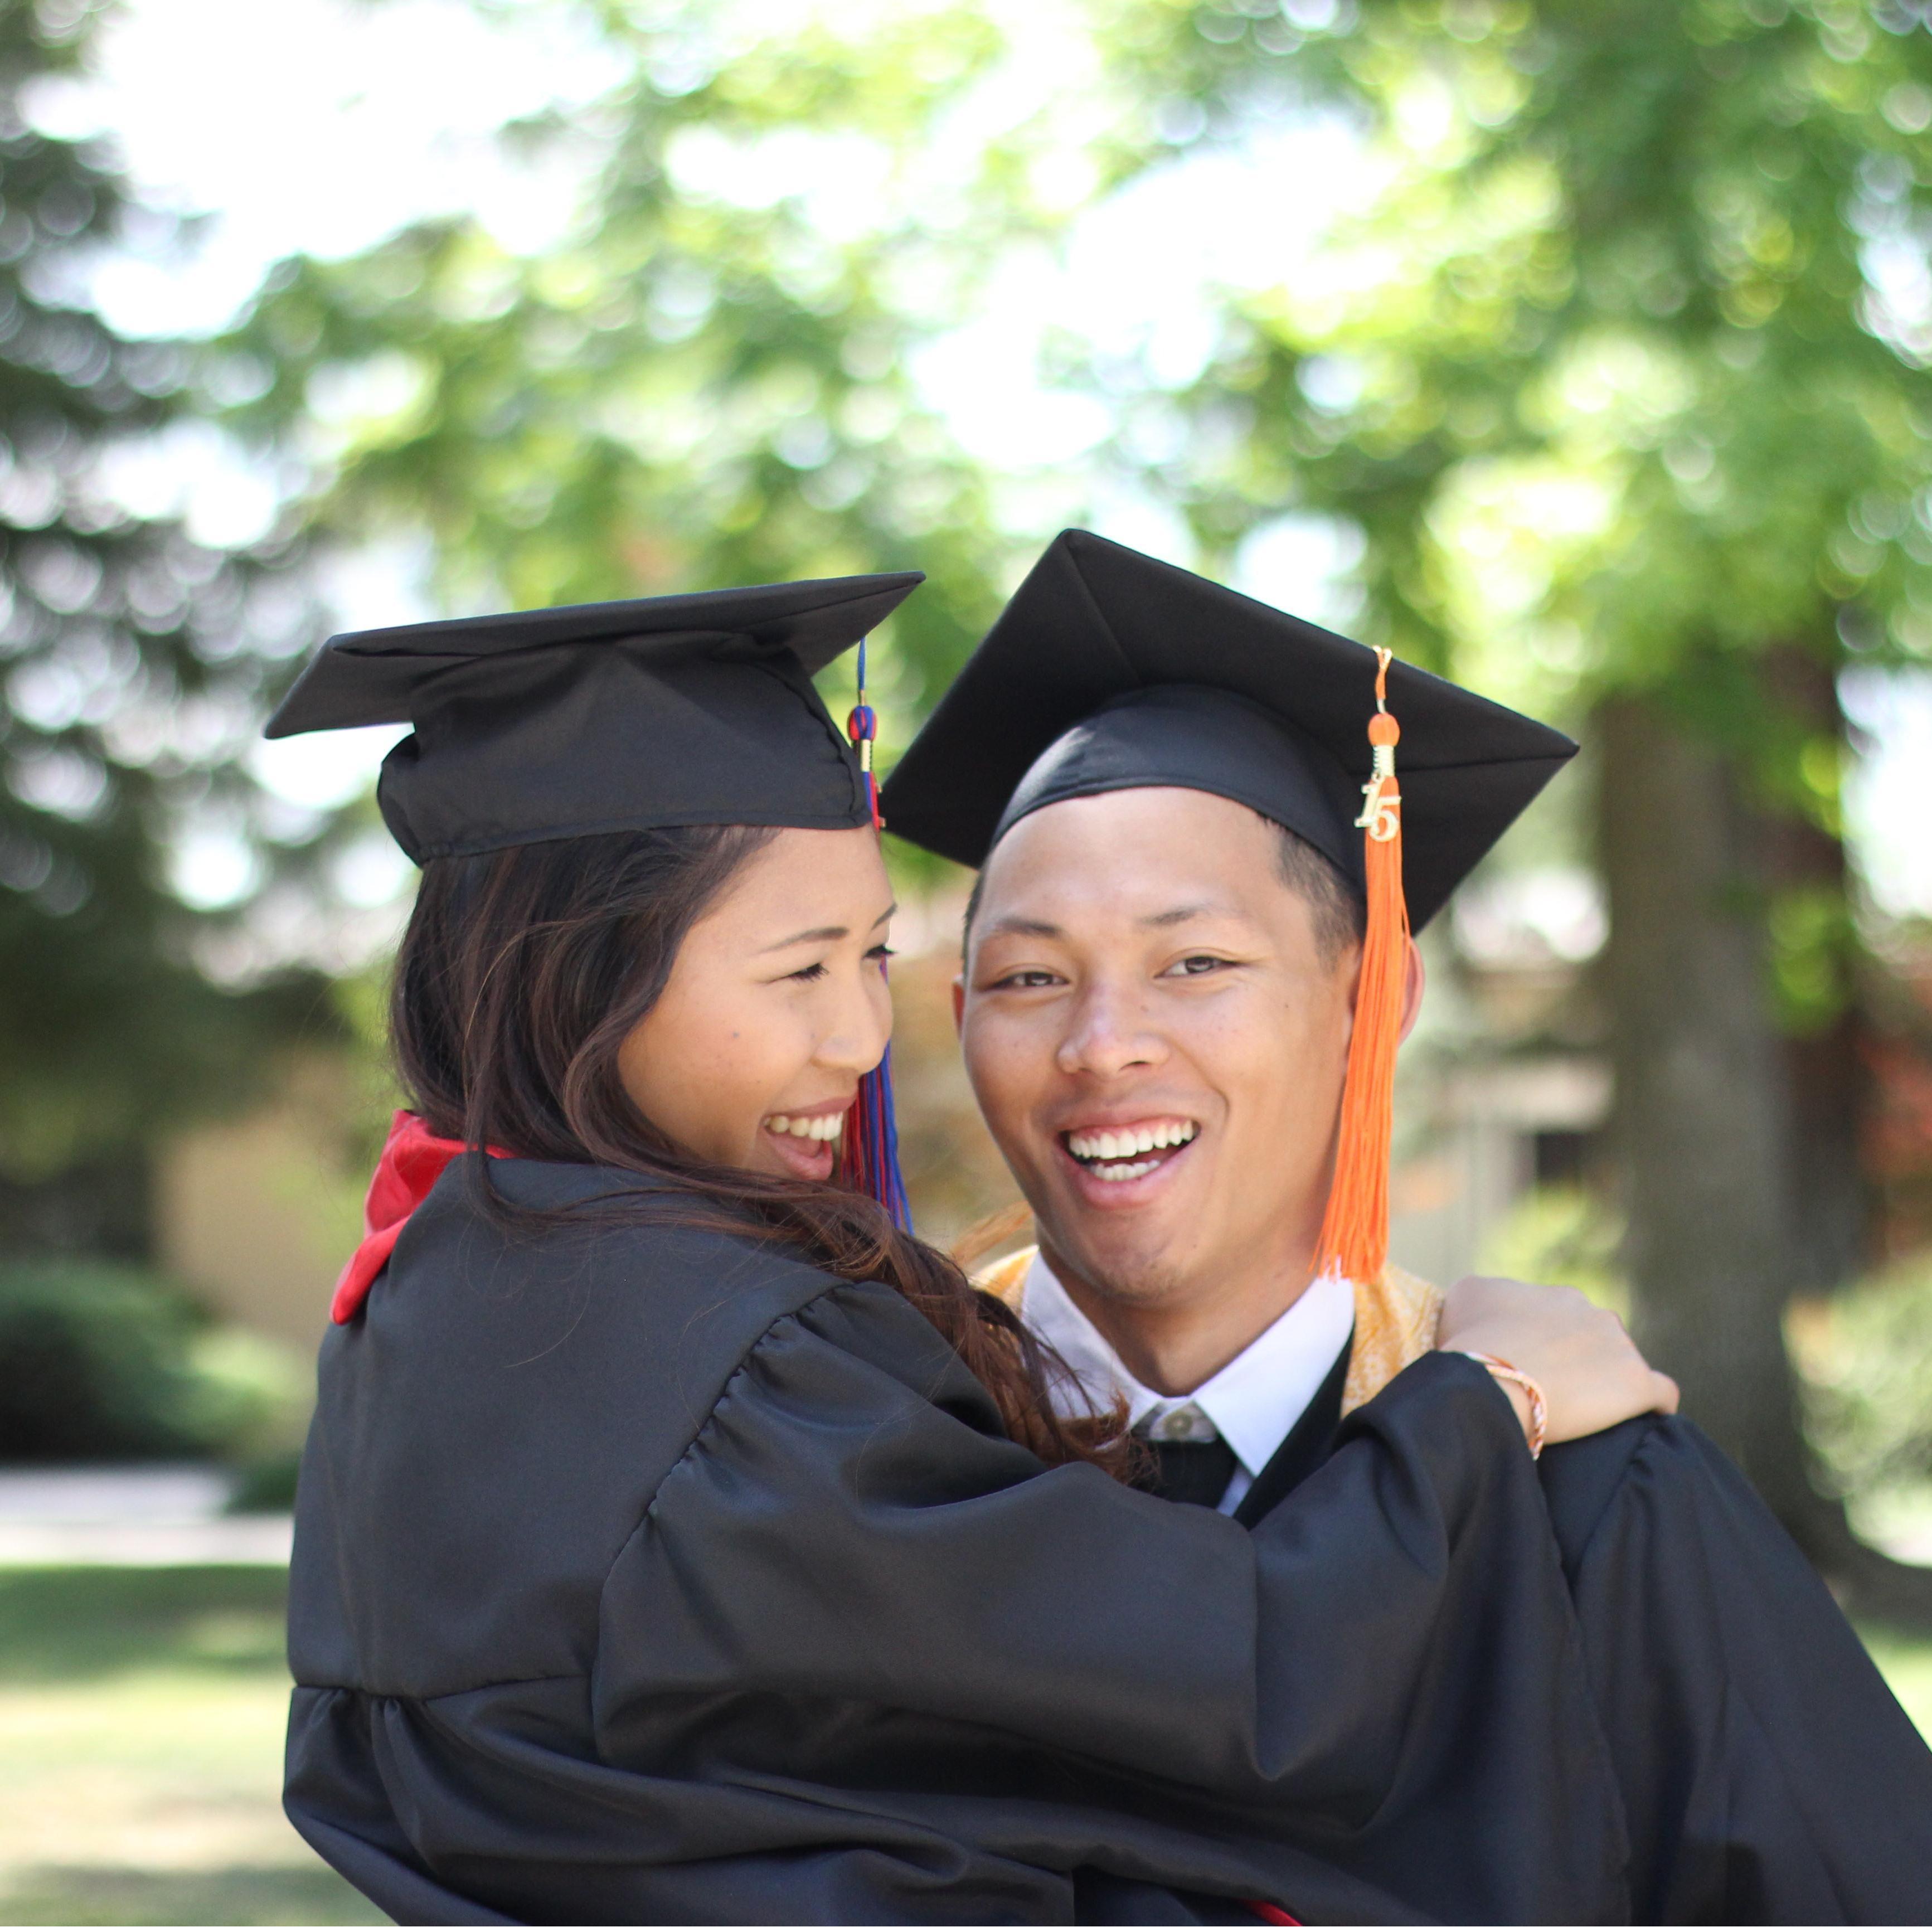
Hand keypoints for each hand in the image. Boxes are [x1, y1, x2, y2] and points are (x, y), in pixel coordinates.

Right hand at [1436, 1275, 1679, 1447]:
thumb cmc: (1471, 1345)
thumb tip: (1490, 1306)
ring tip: (1591, 1414)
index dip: (1548, 1345)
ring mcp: (1621, 1347)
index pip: (1562, 1319)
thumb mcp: (1463, 1299)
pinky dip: (1653, 1406)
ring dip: (1612, 1383)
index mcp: (1558, 1296)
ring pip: (1626, 1364)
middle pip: (1597, 1338)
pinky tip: (1640, 1422)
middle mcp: (1594, 1312)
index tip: (1532, 1370)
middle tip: (1556, 1393)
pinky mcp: (1639, 1385)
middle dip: (1583, 1361)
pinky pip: (1661, 1394)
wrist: (1494, 1382)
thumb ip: (1485, 1295)